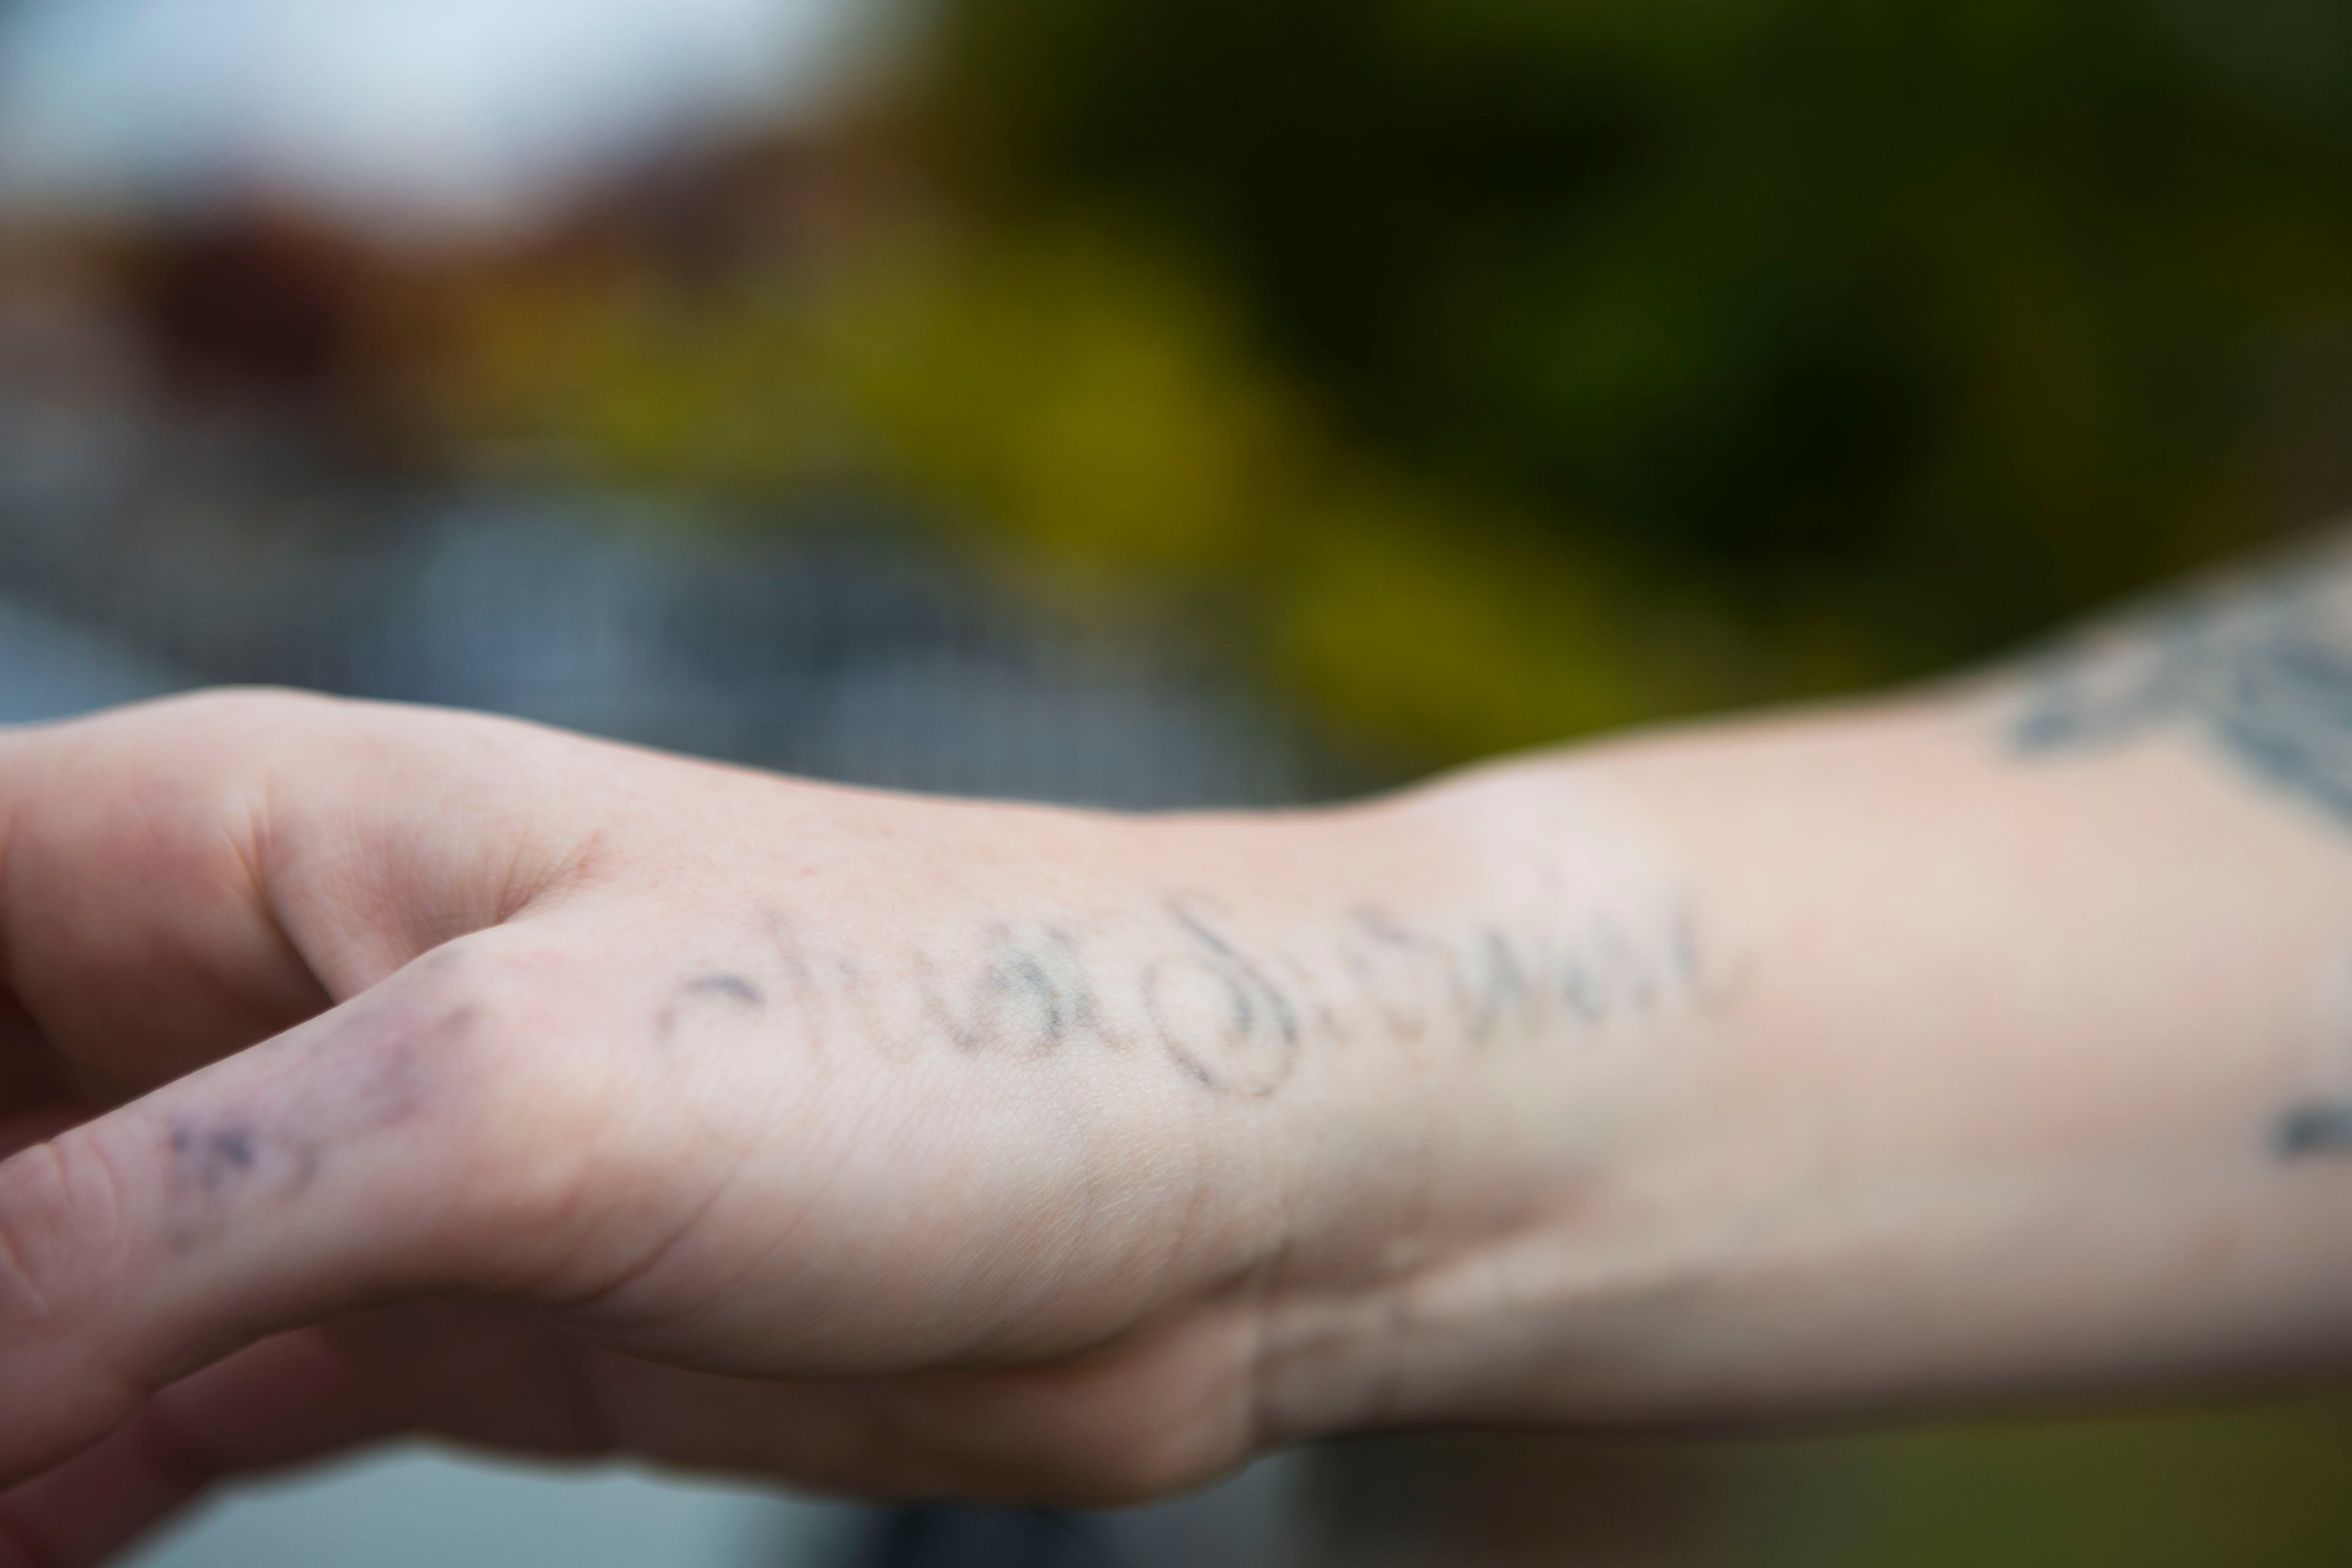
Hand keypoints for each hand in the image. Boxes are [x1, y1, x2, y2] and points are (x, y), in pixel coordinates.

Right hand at [0, 690, 1704, 1564]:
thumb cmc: (926, 1036)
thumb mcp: (509, 1101)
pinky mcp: (463, 1317)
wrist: (1211, 1175)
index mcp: (237, 837)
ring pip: (37, 1288)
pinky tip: (30, 1546)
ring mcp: (365, 1165)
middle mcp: (274, 986)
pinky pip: (172, 1408)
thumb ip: (144, 1220)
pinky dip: (71, 1484)